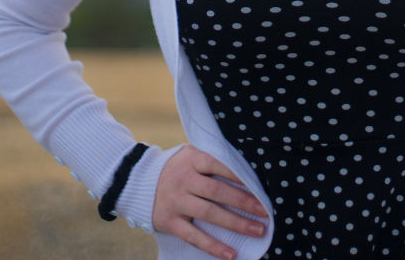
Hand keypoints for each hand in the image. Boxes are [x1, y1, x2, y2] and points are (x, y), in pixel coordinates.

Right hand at [152, 145, 268, 259]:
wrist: (139, 182)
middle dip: (244, 202)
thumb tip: (245, 162)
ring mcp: (177, 202)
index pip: (219, 165)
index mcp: (192, 160)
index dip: (239, 175)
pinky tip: (231, 254)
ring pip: (210, 214)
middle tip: (265, 211)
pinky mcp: (170, 222)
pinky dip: (213, 246)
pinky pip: (194, 236)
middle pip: (217, 192)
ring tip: (257, 230)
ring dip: (236, 223)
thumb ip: (212, 156)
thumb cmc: (177, 166)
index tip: (259, 184)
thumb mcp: (191, 154)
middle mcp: (184, 180)